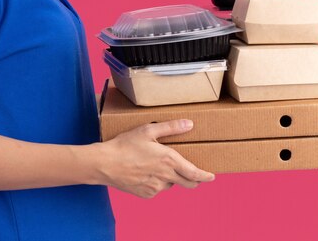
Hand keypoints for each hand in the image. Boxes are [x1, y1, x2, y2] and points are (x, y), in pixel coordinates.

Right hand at [96, 119, 214, 198]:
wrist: (105, 164)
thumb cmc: (125, 145)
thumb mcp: (148, 130)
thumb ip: (171, 128)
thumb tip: (189, 124)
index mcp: (169, 160)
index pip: (194, 173)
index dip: (205, 176)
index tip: (212, 177)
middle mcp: (165, 176)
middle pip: (187, 183)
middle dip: (193, 180)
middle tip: (192, 173)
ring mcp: (155, 188)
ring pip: (170, 184)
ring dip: (170, 177)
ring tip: (156, 165)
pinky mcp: (146, 194)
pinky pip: (157, 189)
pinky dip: (156, 182)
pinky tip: (145, 172)